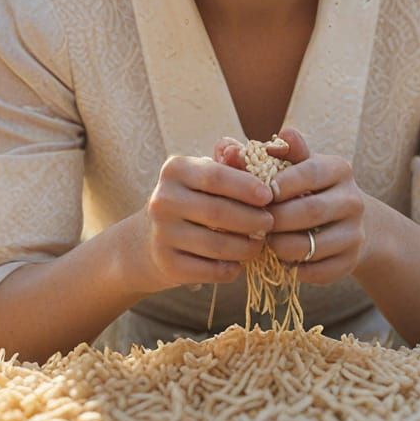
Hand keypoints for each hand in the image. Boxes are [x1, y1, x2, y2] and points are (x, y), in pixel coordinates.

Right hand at [132, 151, 274, 290]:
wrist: (149, 239)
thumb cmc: (192, 198)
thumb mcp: (205, 174)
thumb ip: (228, 162)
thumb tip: (239, 150)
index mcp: (175, 170)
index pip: (216, 176)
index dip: (246, 186)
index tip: (269, 196)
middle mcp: (162, 200)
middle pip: (218, 212)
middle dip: (252, 219)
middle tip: (270, 222)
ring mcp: (162, 234)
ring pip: (216, 245)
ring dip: (246, 247)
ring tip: (259, 244)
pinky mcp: (167, 264)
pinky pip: (209, 271)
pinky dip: (230, 270)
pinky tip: (238, 264)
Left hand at [265, 127, 372, 284]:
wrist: (349, 223)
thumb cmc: (310, 188)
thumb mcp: (299, 166)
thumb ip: (278, 153)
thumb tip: (259, 138)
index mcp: (339, 169)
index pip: (309, 172)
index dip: (280, 184)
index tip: (259, 193)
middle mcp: (352, 199)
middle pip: (310, 211)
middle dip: (276, 219)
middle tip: (254, 222)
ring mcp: (354, 233)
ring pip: (312, 245)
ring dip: (281, 247)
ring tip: (266, 242)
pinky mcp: (350, 262)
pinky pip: (318, 271)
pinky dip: (295, 269)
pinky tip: (282, 260)